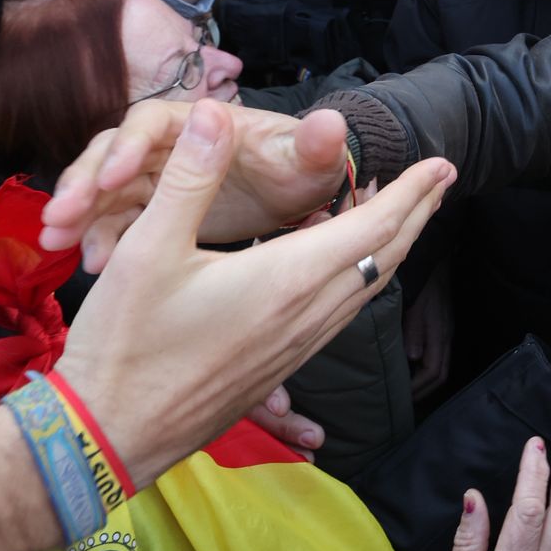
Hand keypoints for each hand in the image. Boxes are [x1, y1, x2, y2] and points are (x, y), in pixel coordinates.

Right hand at [52, 100, 453, 490]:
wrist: (108, 437)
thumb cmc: (124, 344)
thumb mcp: (146, 248)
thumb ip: (189, 178)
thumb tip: (212, 112)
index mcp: (286, 280)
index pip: (371, 225)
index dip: (411, 191)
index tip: (442, 163)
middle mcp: (306, 316)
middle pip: (382, 256)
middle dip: (416, 214)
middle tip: (439, 180)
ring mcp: (297, 348)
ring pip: (364, 289)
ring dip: (390, 246)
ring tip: (399, 215)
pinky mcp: (280, 368)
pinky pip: (341, 313)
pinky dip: (357, 277)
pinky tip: (340, 266)